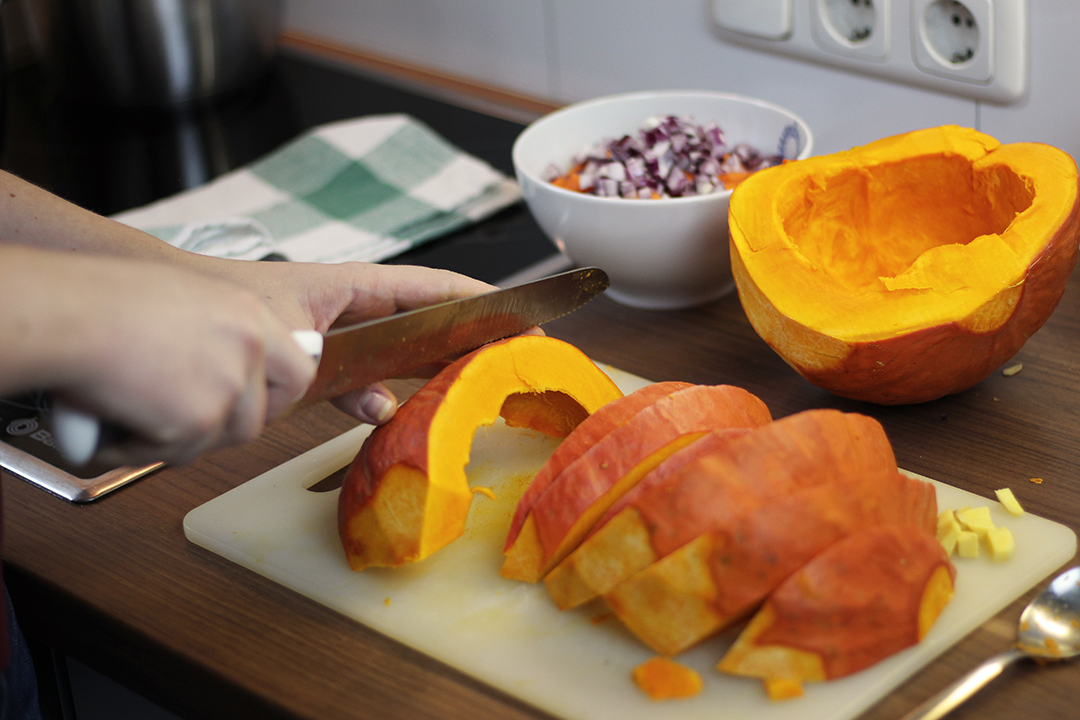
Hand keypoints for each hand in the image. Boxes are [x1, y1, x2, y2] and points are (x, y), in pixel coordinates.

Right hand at [0, 246, 315, 465]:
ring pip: (220, 440)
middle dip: (225, 425)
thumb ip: (220, 334)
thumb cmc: (108, 300)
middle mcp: (250, 349)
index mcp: (252, 316)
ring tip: (137, 407)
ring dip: (180, 437)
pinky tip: (118, 419)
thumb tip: (224, 365)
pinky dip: (143, 447)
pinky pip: (178, 453)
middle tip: (183, 415)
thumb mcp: (188, 299)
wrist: (71, 314)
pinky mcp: (199, 420)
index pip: (299, 370)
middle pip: (262, 416)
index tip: (253, 399)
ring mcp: (228, 387)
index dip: (276, 394)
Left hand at [184, 258, 506, 424]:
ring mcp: (339, 336)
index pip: (434, 288)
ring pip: (403, 351)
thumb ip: (339, 378)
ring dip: (436, 368)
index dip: (482, 302)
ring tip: (478, 386)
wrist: (179, 310)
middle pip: (428, 321)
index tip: (523, 317)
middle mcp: (355, 308)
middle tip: (518, 357)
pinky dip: (386, 394)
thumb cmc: (229, 304)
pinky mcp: (320, 363)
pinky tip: (399, 413)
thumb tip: (382, 408)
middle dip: (472, 337)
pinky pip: (367, 377)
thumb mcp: (289, 341)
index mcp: (356, 286)